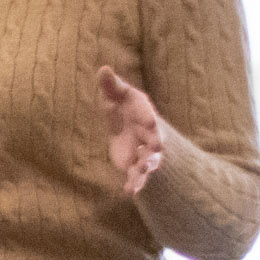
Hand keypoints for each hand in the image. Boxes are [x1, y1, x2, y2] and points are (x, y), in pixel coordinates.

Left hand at [95, 68, 166, 196]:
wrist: (132, 131)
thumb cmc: (125, 109)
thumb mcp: (117, 97)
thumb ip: (111, 86)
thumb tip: (103, 68)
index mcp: (145, 116)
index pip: (149, 116)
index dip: (149, 119)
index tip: (150, 122)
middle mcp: (150, 136)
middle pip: (155, 141)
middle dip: (155, 144)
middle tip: (156, 148)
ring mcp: (144, 153)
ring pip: (148, 162)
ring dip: (146, 167)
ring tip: (142, 173)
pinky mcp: (136, 167)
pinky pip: (137, 177)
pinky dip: (135, 184)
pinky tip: (130, 192)